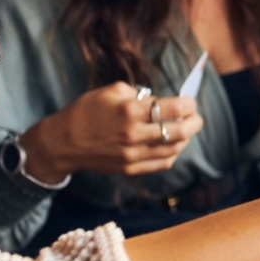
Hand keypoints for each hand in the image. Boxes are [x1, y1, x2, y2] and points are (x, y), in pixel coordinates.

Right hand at [19, 82, 203, 182]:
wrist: (63, 142)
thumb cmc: (86, 111)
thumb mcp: (112, 91)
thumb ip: (140, 95)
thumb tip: (163, 101)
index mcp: (130, 112)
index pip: (174, 109)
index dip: (188, 105)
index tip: (190, 102)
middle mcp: (134, 135)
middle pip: (179, 131)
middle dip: (194, 122)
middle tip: (196, 116)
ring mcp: (133, 155)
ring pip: (174, 149)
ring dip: (185, 138)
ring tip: (186, 129)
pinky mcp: (130, 169)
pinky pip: (162, 163)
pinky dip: (173, 153)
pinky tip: (173, 144)